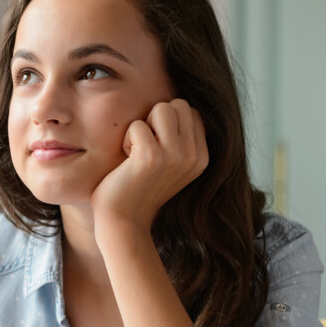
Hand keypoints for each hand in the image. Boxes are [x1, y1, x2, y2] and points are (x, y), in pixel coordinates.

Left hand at [91, 98, 208, 233]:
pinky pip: (137, 125)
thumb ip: (181, 139)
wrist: (123, 221)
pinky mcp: (151, 157)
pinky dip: (126, 140)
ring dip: (142, 127)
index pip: (190, 111)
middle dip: (156, 119)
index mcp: (202, 157)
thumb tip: (179, 107)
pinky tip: (127, 162)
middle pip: (178, 105)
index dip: (166, 123)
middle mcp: (194, 156)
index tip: (156, 149)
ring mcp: (175, 156)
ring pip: (162, 108)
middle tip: (144, 148)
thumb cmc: (138, 189)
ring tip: (136, 153)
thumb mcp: (170, 164)